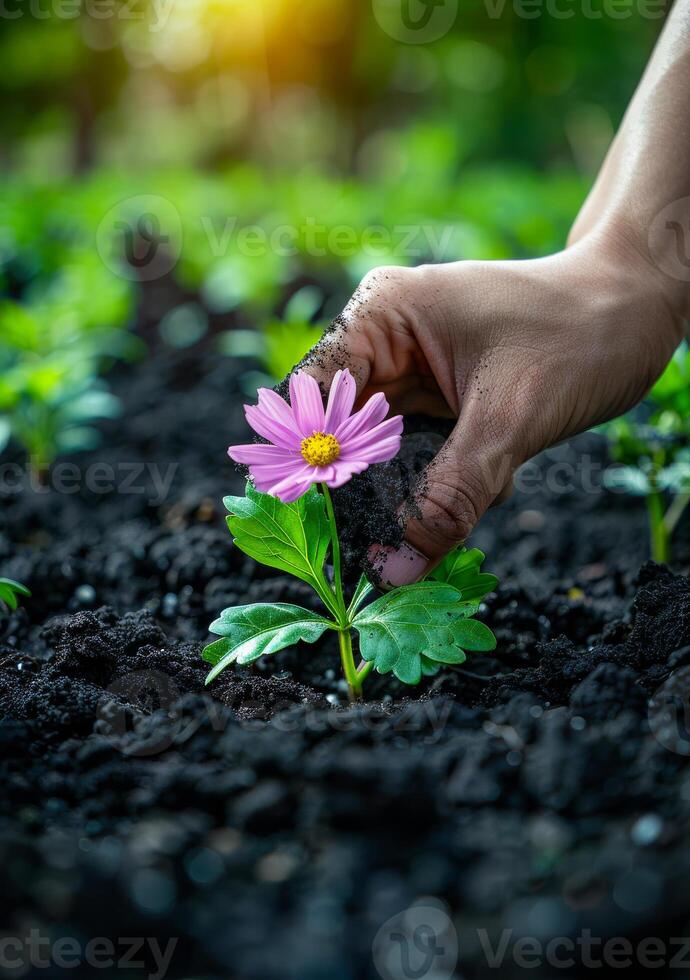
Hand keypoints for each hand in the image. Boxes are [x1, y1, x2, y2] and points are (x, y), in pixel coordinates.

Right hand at [303, 232, 684, 586]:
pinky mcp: (438, 399)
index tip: (322, 522)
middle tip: (381, 545)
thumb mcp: (510, 421)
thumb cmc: (579, 336)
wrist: (638, 313)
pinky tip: (479, 486)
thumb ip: (449, 497)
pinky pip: (417, 457)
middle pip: (340, 431)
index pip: (311, 395)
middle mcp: (385, 341)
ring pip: (379, 452)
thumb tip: (396, 572)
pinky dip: (441, 484)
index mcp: (382, 314)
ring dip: (408, 490)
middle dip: (366, 486)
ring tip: (447, 505)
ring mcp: (412, 371)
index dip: (309, 460)